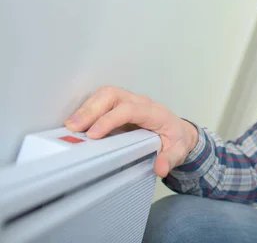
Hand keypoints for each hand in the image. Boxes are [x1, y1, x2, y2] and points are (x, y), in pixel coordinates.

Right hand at [65, 86, 198, 177]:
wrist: (178, 131)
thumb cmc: (176, 139)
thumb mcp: (179, 151)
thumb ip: (170, 159)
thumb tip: (160, 168)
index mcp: (155, 113)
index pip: (130, 110)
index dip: (110, 120)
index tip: (94, 134)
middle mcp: (140, 103)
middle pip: (113, 95)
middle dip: (92, 109)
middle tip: (74, 128)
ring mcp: (128, 102)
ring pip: (104, 95)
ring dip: (86, 108)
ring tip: (71, 127)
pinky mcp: (118, 106)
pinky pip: (101, 101)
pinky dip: (87, 110)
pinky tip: (77, 125)